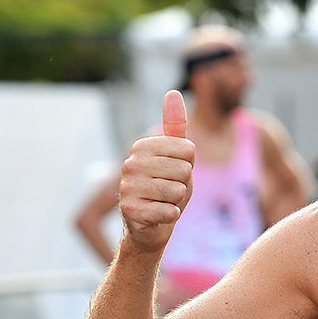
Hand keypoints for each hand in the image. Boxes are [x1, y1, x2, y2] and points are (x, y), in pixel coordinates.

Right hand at [119, 91, 193, 253]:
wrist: (150, 226)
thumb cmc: (166, 188)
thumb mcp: (175, 156)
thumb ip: (174, 126)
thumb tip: (173, 91)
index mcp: (142, 147)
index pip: (189, 149)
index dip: (189, 166)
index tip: (175, 173)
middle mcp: (130, 164)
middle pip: (185, 170)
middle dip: (184, 184)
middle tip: (169, 191)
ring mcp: (128, 187)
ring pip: (178, 191)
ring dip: (177, 201)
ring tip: (164, 202)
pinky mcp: (130, 211)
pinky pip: (170, 211)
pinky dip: (171, 216)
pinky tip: (159, 215)